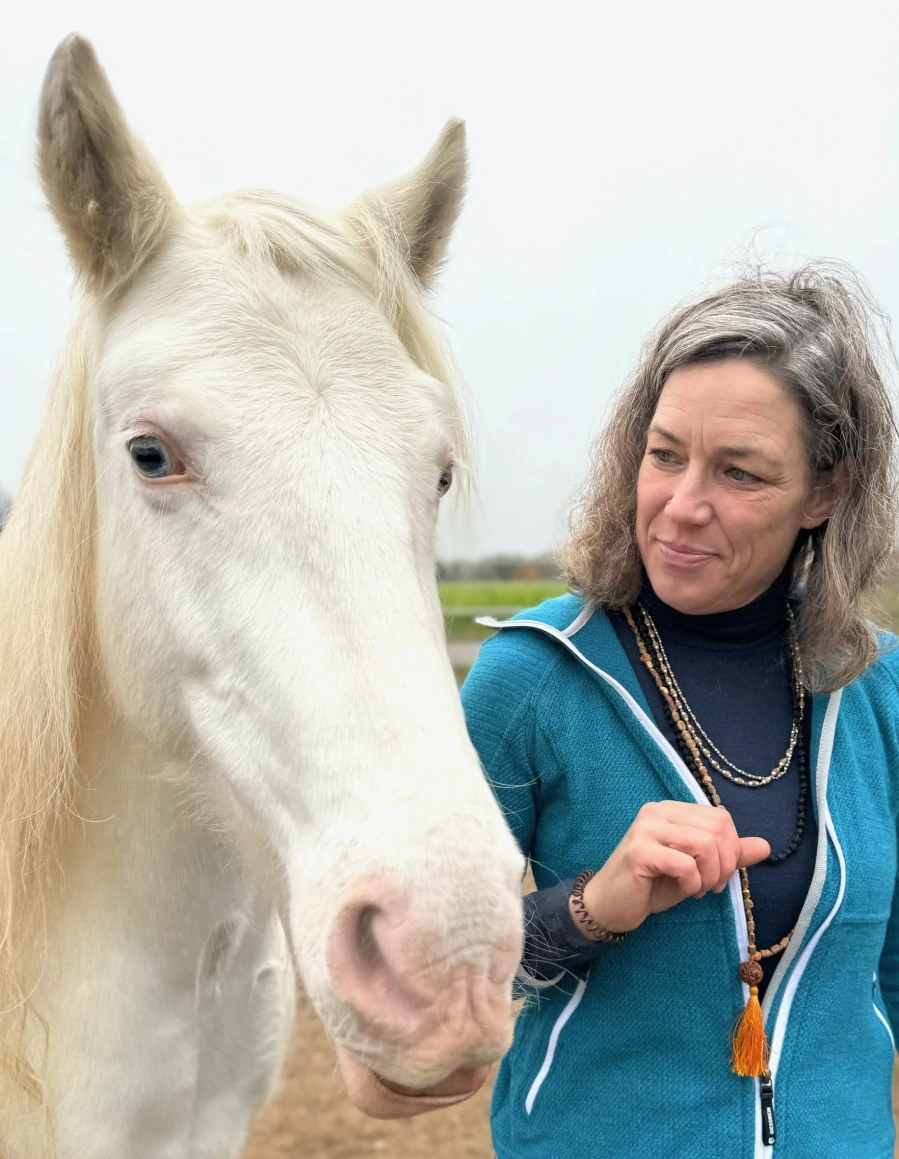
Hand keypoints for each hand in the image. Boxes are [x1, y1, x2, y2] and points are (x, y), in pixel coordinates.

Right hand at [571, 801, 769, 934]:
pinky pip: (685, 864)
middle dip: (724, 864)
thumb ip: (727, 855)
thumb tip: (765, 846)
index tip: (719, 875)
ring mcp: (646, 829)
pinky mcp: (639, 851)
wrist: (608, 906)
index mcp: (671, 810)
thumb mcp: (696, 870)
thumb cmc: (651, 886)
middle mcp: (657, 812)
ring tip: (698, 890)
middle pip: (717, 828)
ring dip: (710, 875)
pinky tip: (683, 891)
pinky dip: (693, 883)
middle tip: (711, 887)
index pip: (721, 818)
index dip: (731, 849)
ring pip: (704, 843)